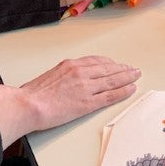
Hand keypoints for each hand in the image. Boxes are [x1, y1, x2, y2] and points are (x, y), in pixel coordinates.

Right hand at [0, 55, 140, 144]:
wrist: (28, 104)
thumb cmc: (33, 94)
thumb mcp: (49, 76)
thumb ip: (63, 76)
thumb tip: (69, 82)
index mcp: (70, 65)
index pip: (95, 61)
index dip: (109, 63)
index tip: (116, 64)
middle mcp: (80, 72)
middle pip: (107, 68)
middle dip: (122, 69)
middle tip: (132, 69)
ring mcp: (86, 87)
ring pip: (112, 80)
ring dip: (127, 78)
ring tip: (136, 76)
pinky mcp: (88, 102)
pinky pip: (110, 95)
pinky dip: (122, 91)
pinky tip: (130, 89)